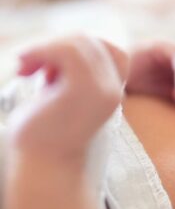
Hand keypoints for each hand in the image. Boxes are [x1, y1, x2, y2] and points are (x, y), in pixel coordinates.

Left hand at [7, 35, 128, 158]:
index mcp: (112, 91)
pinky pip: (67, 50)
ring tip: (28, 70)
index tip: (51, 68)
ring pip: (79, 42)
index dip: (81, 48)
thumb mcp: (63, 96)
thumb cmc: (47, 134)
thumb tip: (55, 45)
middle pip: (91, 41)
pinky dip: (40, 51)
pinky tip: (25, 69)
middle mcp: (114, 89)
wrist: (45, 167)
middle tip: (30, 68)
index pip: (112, 50)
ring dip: (45, 48)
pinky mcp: (84, 90)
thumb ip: (69, 72)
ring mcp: (102, 89)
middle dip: (56, 45)